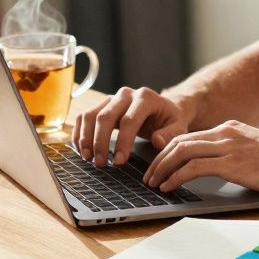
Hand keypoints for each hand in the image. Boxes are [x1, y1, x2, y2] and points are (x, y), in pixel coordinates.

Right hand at [73, 87, 193, 167]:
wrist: (163, 108)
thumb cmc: (170, 119)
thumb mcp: (178, 126)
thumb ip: (171, 134)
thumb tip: (157, 141)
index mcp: (145, 97)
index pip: (130, 120)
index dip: (123, 142)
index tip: (120, 162)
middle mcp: (126, 94)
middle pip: (106, 116)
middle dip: (100, 142)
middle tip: (100, 164)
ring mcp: (111, 98)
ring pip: (91, 114)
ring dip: (86, 138)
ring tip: (88, 158)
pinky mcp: (102, 105)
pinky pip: (84, 116)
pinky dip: (80, 132)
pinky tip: (81, 149)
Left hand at [142, 120, 258, 196]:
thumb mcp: (254, 150)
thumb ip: (233, 152)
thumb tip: (215, 168)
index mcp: (230, 128)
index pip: (189, 136)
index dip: (168, 151)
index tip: (159, 165)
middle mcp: (226, 132)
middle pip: (179, 141)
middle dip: (159, 159)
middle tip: (148, 175)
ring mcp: (228, 146)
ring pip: (181, 152)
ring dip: (162, 168)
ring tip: (153, 183)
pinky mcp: (231, 163)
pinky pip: (193, 168)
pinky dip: (176, 177)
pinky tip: (169, 187)